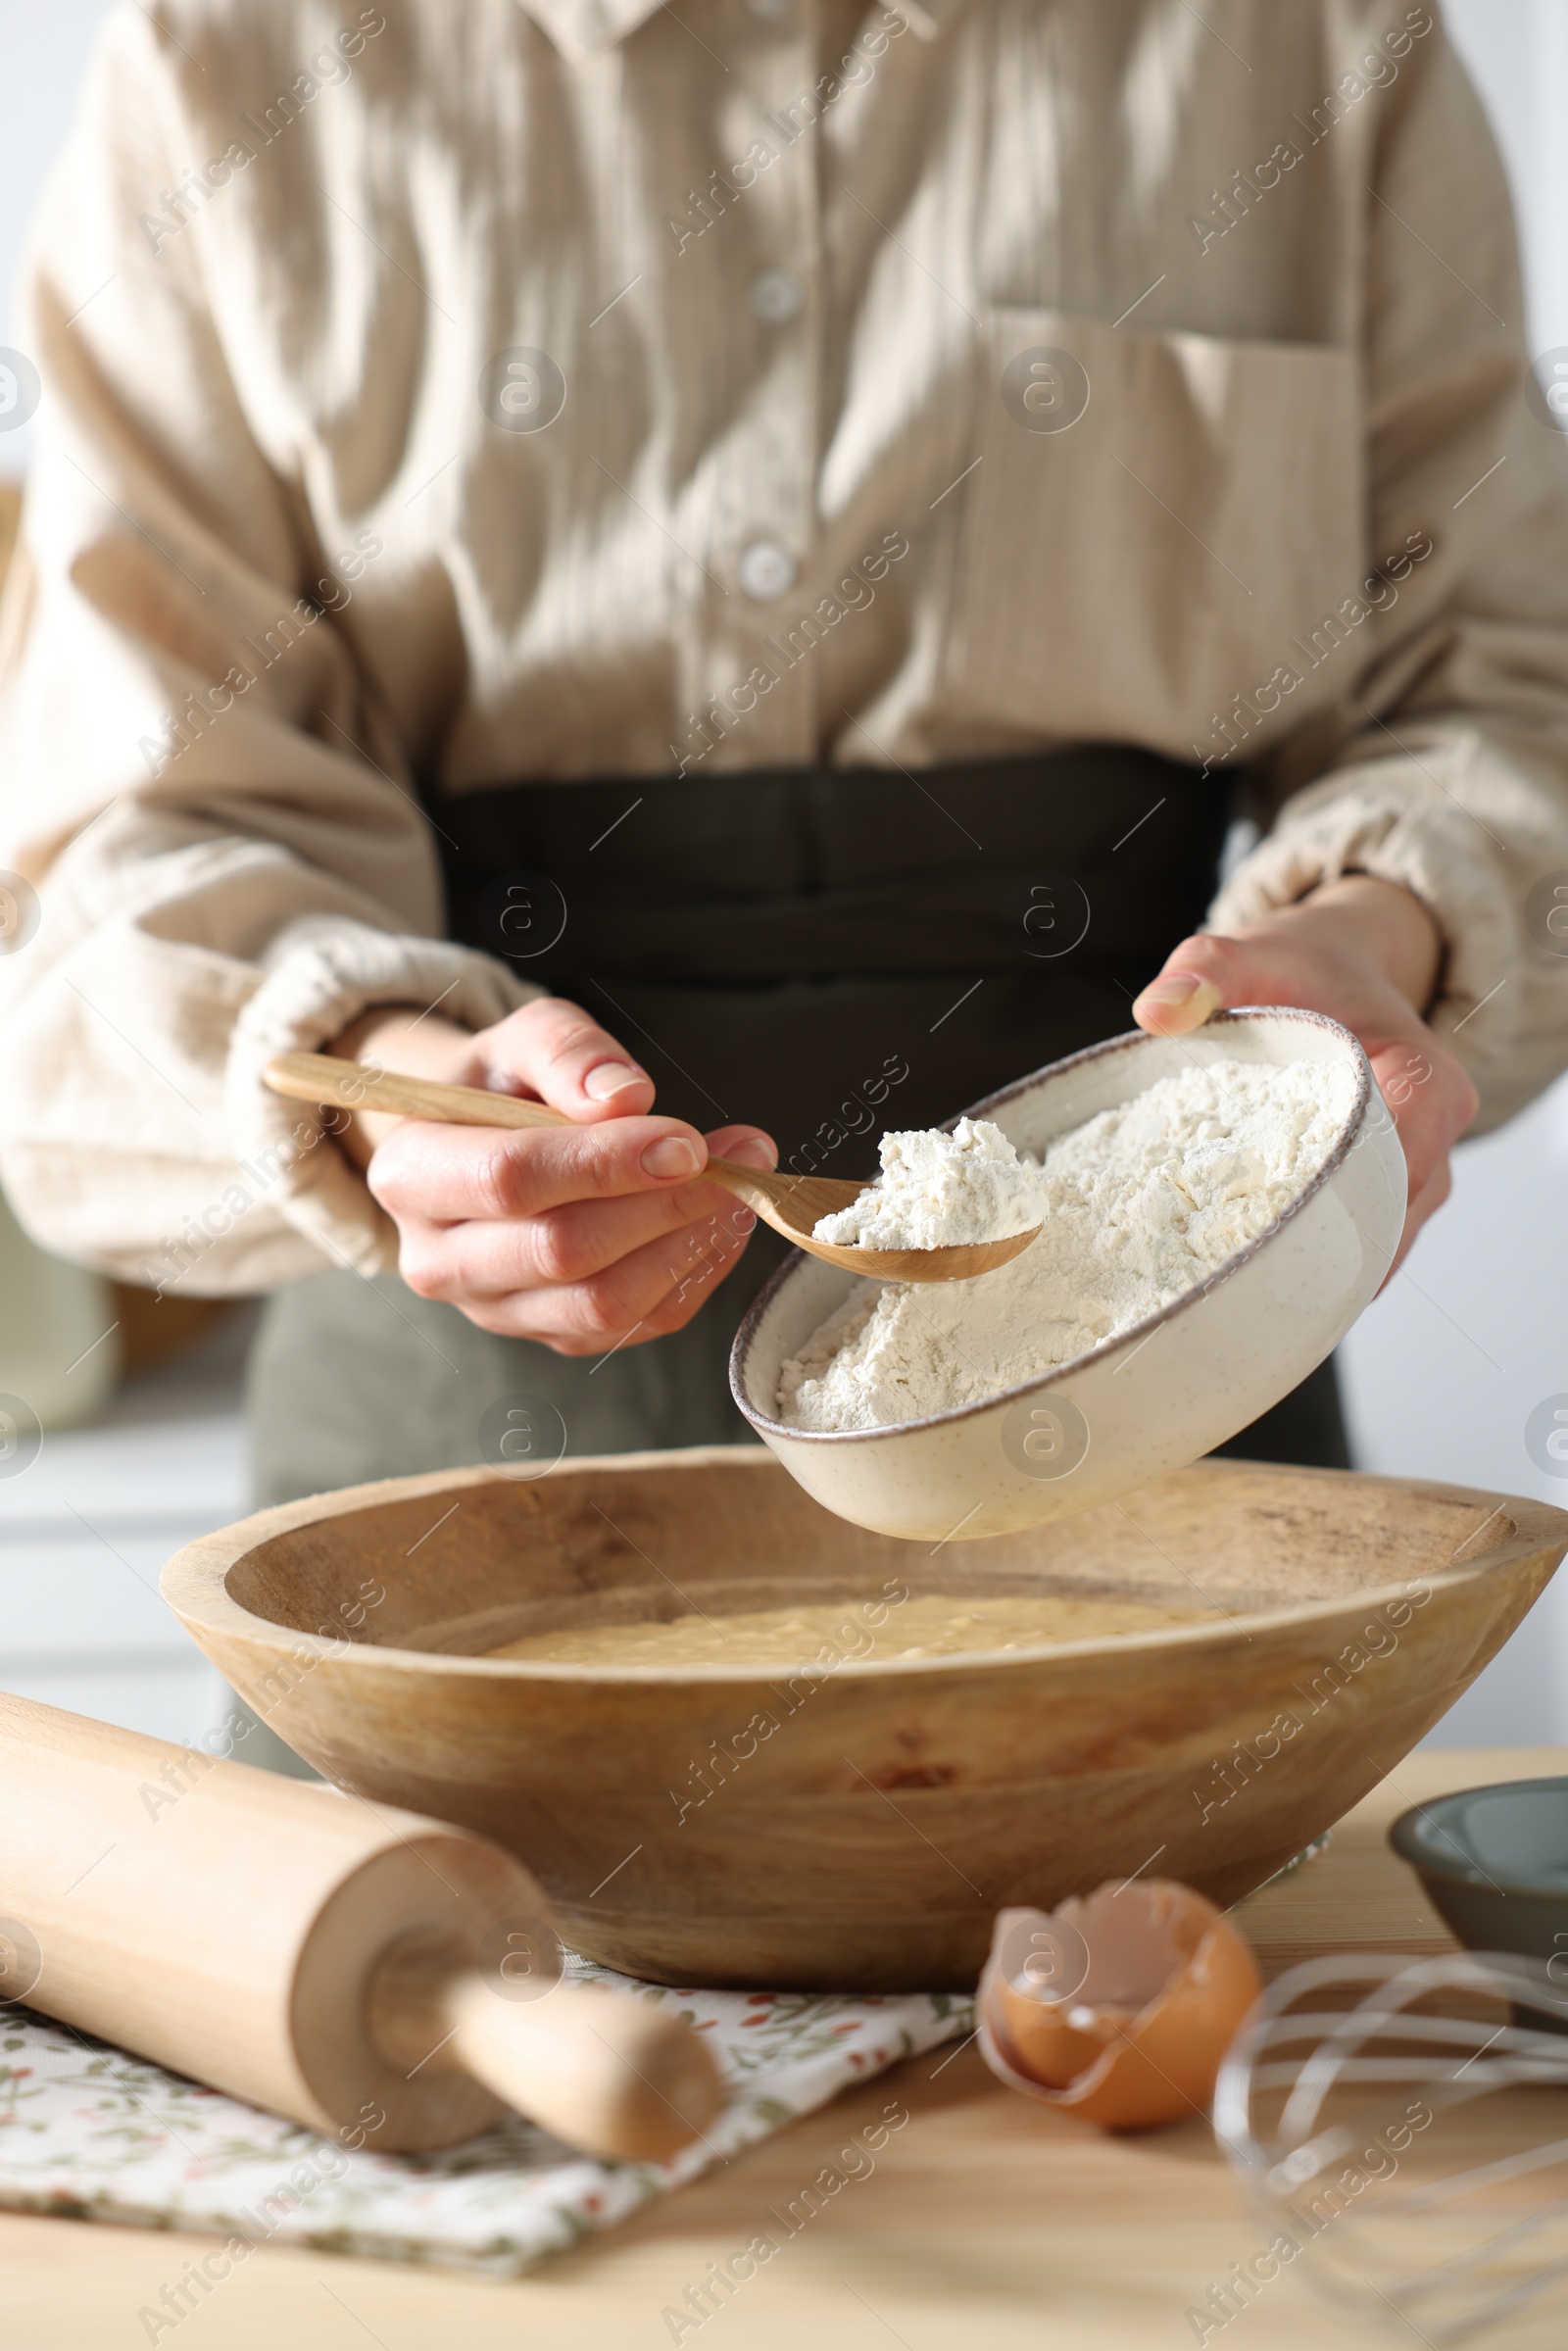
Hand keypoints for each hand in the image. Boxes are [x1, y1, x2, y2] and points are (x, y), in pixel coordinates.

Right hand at [328, 997, 776, 1351]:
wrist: (481, 1145)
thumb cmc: (503, 1088)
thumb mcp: (523, 1040)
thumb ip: (568, 1051)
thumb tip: (624, 1097)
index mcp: (411, 1174)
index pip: (512, 1179)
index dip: (607, 1163)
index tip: (687, 1141)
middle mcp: (437, 1260)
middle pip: (563, 1250)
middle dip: (664, 1204)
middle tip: (737, 1159)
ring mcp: (492, 1311)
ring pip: (602, 1303)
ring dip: (687, 1245)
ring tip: (738, 1189)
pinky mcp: (548, 1337)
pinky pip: (633, 1326)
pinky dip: (691, 1276)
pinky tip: (719, 1225)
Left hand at [1131, 875, 1476, 1271]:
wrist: (1331, 968)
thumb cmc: (1298, 967)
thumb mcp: (1250, 955)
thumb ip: (1206, 972)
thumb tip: (1157, 1012)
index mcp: (1426, 1078)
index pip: (1406, 1163)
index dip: (1349, 1205)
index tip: (1280, 1235)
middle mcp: (1434, 1135)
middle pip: (1394, 1220)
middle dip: (1328, 1254)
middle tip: (1249, 1292)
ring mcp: (1417, 1172)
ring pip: (1383, 1242)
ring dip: (1324, 1265)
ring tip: (1250, 1298)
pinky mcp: (1387, 1190)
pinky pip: (1364, 1237)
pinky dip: (1319, 1255)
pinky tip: (1261, 1281)